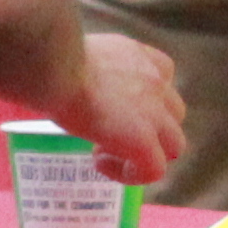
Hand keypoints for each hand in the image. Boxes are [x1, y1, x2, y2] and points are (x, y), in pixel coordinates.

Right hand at [65, 30, 187, 185]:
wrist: (55, 67)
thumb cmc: (53, 57)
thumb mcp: (81, 54)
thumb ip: (91, 67)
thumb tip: (69, 78)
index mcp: (140, 57)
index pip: (163, 78)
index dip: (145, 99)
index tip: (115, 107)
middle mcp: (156, 81)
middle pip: (174, 113)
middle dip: (150, 128)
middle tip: (112, 133)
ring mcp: (154, 113)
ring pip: (174, 144)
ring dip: (146, 152)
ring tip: (107, 152)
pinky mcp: (144, 141)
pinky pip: (154, 169)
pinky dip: (132, 174)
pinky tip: (102, 165)